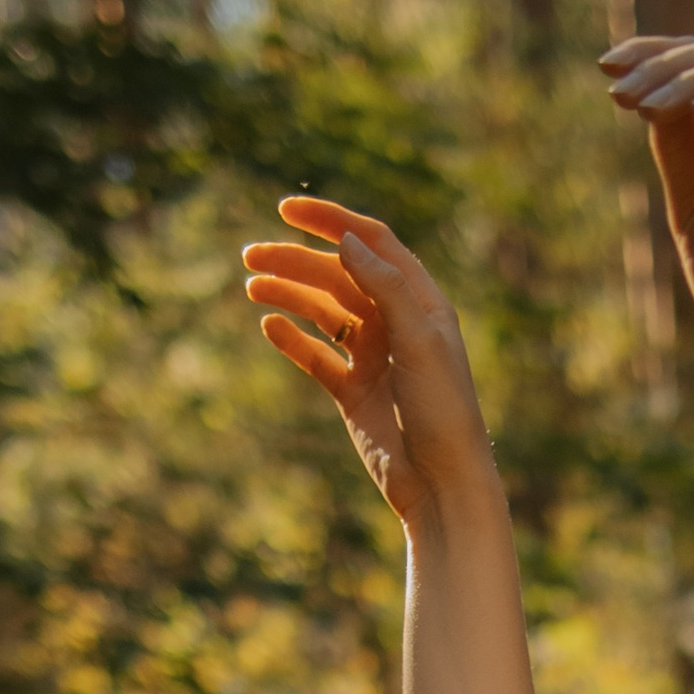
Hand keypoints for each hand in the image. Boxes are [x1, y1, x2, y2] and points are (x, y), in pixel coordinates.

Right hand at [241, 201, 495, 526]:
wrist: (442, 483)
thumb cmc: (443, 410)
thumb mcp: (420, 341)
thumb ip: (384, 288)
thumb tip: (346, 240)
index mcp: (420, 302)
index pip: (371, 243)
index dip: (331, 221)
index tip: (286, 210)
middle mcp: (396, 323)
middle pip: (338, 276)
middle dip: (295, 261)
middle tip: (250, 255)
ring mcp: (373, 357)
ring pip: (323, 313)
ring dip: (288, 295)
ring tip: (251, 288)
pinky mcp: (354, 391)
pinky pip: (317, 356)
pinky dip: (293, 339)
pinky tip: (269, 325)